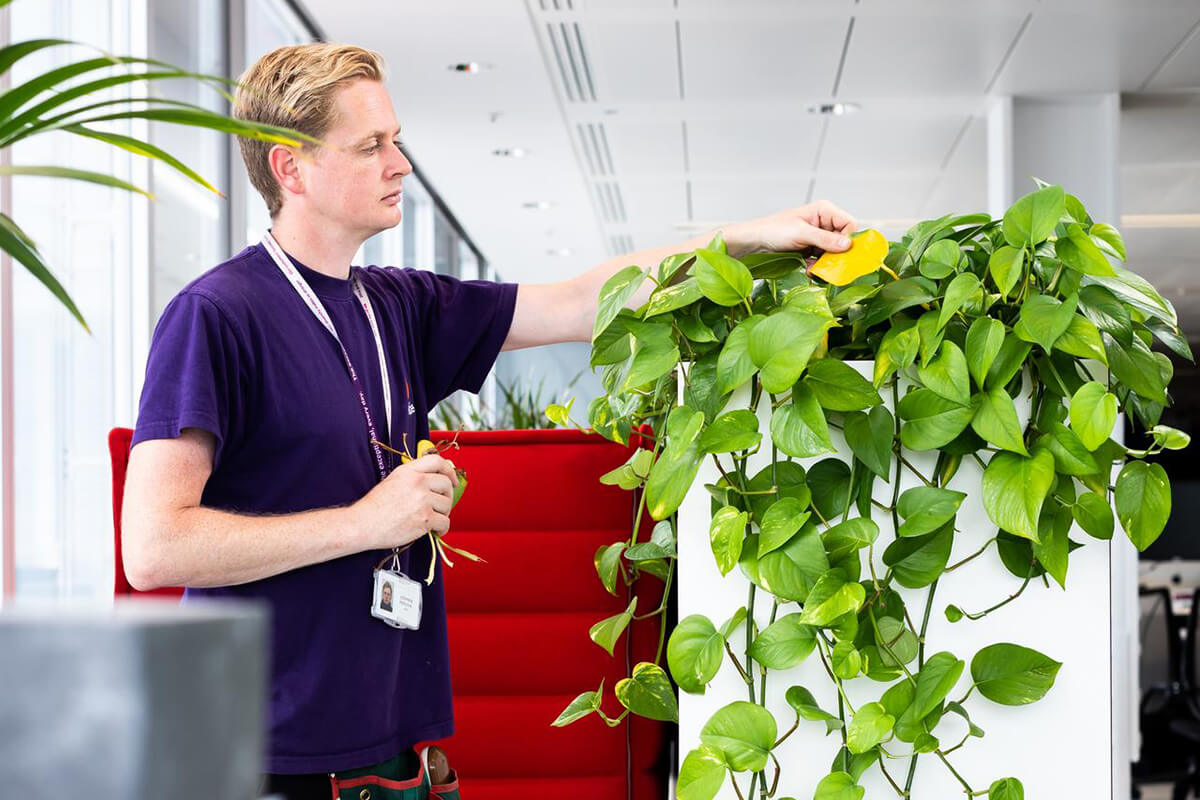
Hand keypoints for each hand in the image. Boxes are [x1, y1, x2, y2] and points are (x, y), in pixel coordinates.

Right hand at [353, 453, 459, 550]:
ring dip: (443, 514)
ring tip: (434, 520)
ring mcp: (422, 500)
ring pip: (447, 505)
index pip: (437, 461)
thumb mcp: (392, 481)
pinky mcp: (425, 518)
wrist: (363, 524)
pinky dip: (442, 529)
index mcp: (408, 471)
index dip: (449, 470)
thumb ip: (411, 477)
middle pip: (445, 484)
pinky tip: (436, 531)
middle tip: (443, 505)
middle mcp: (417, 482)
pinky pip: (444, 522)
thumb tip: (432, 481)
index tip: (452, 480)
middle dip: (448, 496)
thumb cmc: (373, 507)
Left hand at [717, 199, 858, 258]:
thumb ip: (825, 239)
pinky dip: (818, 266)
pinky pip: (823, 259)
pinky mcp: (812, 248)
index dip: (849, 238)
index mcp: (824, 210)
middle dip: (837, 254)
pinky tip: (809, 269)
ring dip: (827, 262)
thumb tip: (847, 245)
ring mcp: (818, 236)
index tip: (844, 253)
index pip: (849, 224)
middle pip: (843, 239)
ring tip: (815, 267)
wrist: (754, 242)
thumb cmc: (773, 230)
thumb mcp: (801, 233)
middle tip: (831, 265)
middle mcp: (824, 222)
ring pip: (834, 252)